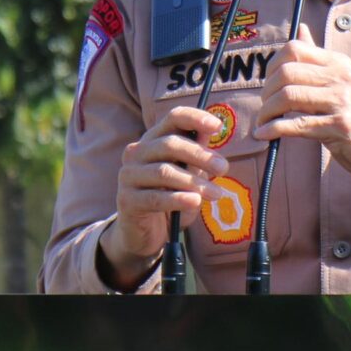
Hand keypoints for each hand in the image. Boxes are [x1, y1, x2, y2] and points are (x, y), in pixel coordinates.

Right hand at [99, 105, 230, 286]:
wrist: (144, 232)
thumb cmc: (169, 197)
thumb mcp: (187, 173)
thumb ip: (196, 154)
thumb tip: (211, 129)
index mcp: (152, 140)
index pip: (172, 118)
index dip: (195, 118)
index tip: (218, 126)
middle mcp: (136, 152)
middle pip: (169, 144)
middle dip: (200, 155)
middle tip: (224, 168)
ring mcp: (128, 175)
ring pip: (164, 172)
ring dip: (194, 182)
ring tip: (216, 194)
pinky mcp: (126, 200)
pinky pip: (155, 197)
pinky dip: (178, 199)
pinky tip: (195, 202)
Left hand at [253, 31, 350, 211]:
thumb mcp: (344, 80)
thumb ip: (319, 58)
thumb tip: (300, 28)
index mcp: (338, 63)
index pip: (294, 49)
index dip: (272, 66)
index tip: (269, 85)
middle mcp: (340, 77)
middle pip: (286, 73)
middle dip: (266, 92)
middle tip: (265, 108)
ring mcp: (342, 101)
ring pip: (288, 97)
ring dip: (267, 112)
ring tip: (263, 123)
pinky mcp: (340, 127)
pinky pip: (296, 125)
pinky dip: (274, 130)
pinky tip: (265, 135)